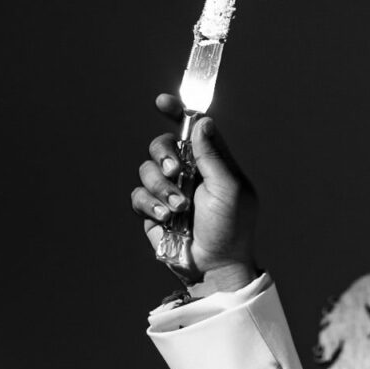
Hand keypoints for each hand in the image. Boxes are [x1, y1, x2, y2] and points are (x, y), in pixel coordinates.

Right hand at [131, 92, 260, 295]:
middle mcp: (187, 173)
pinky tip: (167, 218)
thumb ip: (214, 155)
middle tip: (175, 171)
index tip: (163, 102)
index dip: (177, 113)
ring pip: (146, 170)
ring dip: (161, 187)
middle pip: (160, 145)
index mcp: (209, 163)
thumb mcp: (229, 189)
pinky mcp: (153, 211)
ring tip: (179, 209)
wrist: (216, 266)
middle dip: (163, 155)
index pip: (191, 130)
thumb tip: (202, 122)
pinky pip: (138, 196)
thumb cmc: (231, 229)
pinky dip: (151, 204)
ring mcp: (168, 191)